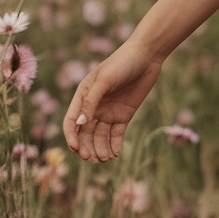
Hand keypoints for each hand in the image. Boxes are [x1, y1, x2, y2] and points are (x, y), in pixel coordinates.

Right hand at [63, 38, 163, 162]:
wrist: (146, 57)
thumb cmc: (121, 63)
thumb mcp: (104, 80)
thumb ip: (91, 101)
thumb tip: (80, 124)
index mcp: (83, 96)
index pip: (72, 121)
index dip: (72, 137)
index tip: (76, 150)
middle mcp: (93, 107)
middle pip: (86, 133)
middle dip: (87, 147)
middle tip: (92, 160)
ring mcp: (108, 112)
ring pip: (100, 137)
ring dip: (100, 150)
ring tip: (104, 160)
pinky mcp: (123, 116)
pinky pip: (116, 135)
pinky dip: (114, 145)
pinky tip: (115, 154)